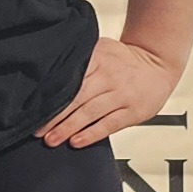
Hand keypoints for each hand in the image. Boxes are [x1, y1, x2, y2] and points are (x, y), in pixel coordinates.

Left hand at [38, 37, 181, 147]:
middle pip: (77, 97)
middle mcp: (109, 76)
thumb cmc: (123, 61)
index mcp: (99, 58)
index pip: (70, 76)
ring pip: (90, 113)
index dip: (51, 93)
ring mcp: (122, 94)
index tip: (34, 105)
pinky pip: (109, 124)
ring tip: (51, 139)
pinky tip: (76, 141)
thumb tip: (46, 70)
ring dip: (68, 128)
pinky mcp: (132, 111)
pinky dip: (91, 134)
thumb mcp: (103, 49)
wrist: (158, 65)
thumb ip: (80, 58)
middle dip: (54, 115)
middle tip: (37, 129)